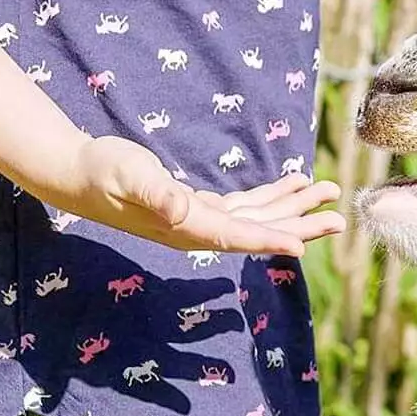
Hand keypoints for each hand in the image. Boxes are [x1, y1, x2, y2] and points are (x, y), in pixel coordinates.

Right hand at [47, 135, 344, 258]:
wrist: (77, 171)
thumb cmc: (102, 170)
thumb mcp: (131, 175)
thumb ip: (157, 193)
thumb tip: (181, 208)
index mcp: (185, 225)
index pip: (236, 236)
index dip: (270, 241)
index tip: (303, 245)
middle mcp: (196, 229)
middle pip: (258, 231)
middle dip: (299, 224)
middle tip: (339, 218)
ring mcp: (197, 219)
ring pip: (256, 217)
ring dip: (293, 206)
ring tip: (327, 193)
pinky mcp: (195, 206)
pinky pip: (243, 206)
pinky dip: (269, 196)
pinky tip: (293, 183)